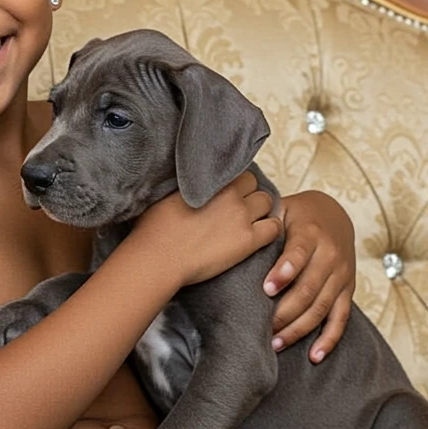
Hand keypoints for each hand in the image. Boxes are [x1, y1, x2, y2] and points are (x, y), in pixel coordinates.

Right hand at [129, 171, 283, 288]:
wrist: (158, 257)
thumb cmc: (153, 229)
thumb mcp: (167, 196)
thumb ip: (185, 187)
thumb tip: (185, 185)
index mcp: (209, 182)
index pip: (235, 172)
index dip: (233, 184)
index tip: (228, 194)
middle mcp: (228, 194)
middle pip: (253, 184)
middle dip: (248, 194)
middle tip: (239, 209)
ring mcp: (241, 216)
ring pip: (267, 202)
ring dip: (260, 211)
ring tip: (250, 223)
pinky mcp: (248, 241)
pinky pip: (274, 228)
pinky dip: (270, 230)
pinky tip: (258, 238)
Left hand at [263, 190, 354, 362]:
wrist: (334, 214)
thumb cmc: (297, 215)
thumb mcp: (282, 210)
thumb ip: (265, 223)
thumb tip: (236, 236)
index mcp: (311, 232)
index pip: (298, 253)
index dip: (284, 272)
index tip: (266, 289)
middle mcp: (330, 254)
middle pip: (309, 288)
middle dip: (286, 310)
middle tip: (264, 327)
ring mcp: (342, 274)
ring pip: (322, 306)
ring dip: (299, 328)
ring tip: (276, 343)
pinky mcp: (348, 289)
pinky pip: (341, 318)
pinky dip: (329, 339)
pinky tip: (314, 356)